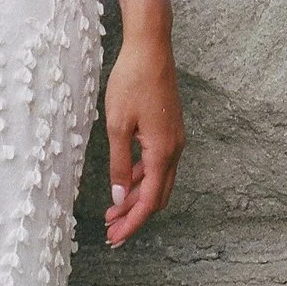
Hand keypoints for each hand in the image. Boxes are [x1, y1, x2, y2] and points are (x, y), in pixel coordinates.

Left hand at [102, 31, 182, 247]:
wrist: (151, 48)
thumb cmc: (131, 82)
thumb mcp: (117, 126)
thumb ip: (119, 164)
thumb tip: (119, 197)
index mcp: (163, 151)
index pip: (150, 200)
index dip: (133, 223)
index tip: (115, 237)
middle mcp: (175, 149)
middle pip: (158, 196)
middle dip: (136, 216)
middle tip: (112, 232)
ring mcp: (175, 139)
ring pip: (159, 181)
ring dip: (138, 198)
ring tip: (113, 212)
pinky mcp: (169, 130)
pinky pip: (158, 164)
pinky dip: (143, 178)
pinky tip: (125, 181)